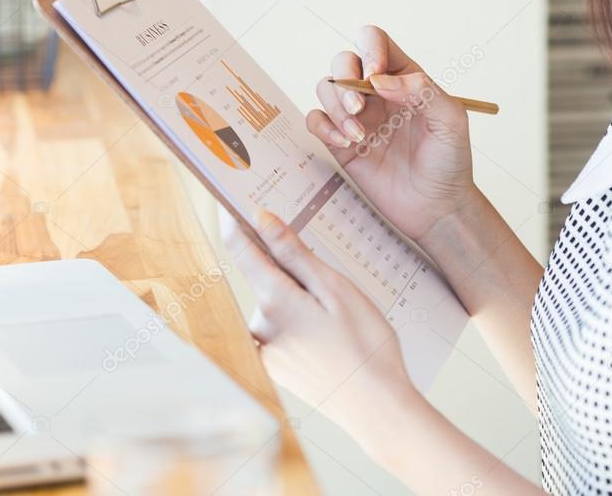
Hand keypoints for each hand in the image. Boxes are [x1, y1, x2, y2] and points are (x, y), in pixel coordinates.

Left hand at [223, 207, 417, 432]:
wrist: (377, 408)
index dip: (236, 223)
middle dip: (287, 270)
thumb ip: (294, 254)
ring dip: (296, 301)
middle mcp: (260, 327)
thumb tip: (262, 220)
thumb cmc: (366, 347)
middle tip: (327, 281)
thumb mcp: (336, 289)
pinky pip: (277, 332)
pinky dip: (296, 325)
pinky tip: (327, 337)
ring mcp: (264, 351)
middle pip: (263, 279)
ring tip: (338, 319)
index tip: (234, 203)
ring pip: (274, 307)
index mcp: (275, 301)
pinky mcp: (274, 369)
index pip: (240, 250)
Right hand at [308, 25, 476, 240]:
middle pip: (343, 61)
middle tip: (359, 109)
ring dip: (336, 108)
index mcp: (405, 78)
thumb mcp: (451, 121)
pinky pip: (317, 120)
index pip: (375, 42)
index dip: (369, 50)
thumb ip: (423, 91)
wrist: (437, 208)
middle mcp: (377, 93)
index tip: (375, 78)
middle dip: (345, 81)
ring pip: (326, 88)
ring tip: (358, 136)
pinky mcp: (342, 143)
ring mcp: (358, 117)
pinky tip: (344, 143)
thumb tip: (380, 80)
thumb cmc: (449, 163)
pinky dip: (322, 126)